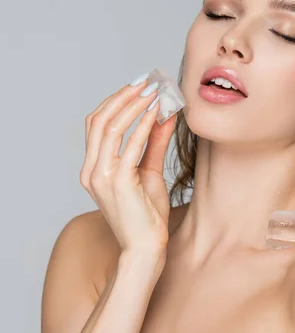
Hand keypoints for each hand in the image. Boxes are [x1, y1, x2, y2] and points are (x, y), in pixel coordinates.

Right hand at [79, 77, 176, 255]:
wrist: (147, 249)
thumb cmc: (147, 216)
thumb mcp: (149, 173)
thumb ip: (153, 144)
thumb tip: (164, 114)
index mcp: (93, 169)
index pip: (96, 124)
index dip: (115, 101)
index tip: (138, 86)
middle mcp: (91, 171)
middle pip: (99, 121)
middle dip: (123, 97)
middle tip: (146, 82)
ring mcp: (101, 177)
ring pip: (110, 128)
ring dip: (133, 105)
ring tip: (153, 92)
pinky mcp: (118, 183)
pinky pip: (130, 145)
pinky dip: (143, 125)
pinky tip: (157, 112)